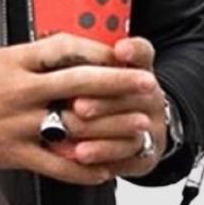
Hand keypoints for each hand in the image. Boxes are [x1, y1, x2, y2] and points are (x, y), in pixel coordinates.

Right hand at [0, 31, 152, 186]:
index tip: (122, 54)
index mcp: (16, 61)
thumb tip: (68, 54)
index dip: (98, 50)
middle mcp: (21, 90)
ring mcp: (18, 122)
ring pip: (73, 123)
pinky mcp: (13, 152)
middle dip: (119, 82)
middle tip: (148, 84)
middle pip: (80, 81)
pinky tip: (103, 171)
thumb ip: (32, 59)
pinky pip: (55, 164)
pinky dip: (82, 170)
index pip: (66, 48)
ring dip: (111, 126)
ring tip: (138, 127)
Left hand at [51, 36, 168, 177]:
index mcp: (137, 70)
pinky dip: (103, 153)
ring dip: (101, 127)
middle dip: (104, 98)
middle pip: (136, 93)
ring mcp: (151, 126)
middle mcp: (149, 96)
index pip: (142, 53)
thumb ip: (80, 62)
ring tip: (72, 129)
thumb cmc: (103, 99)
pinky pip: (128, 155)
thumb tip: (51, 49)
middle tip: (77, 105)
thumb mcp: (93, 77)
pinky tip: (80, 154)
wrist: (137, 136)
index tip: (120, 50)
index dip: (133, 51)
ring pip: (133, 125)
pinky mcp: (146, 155)